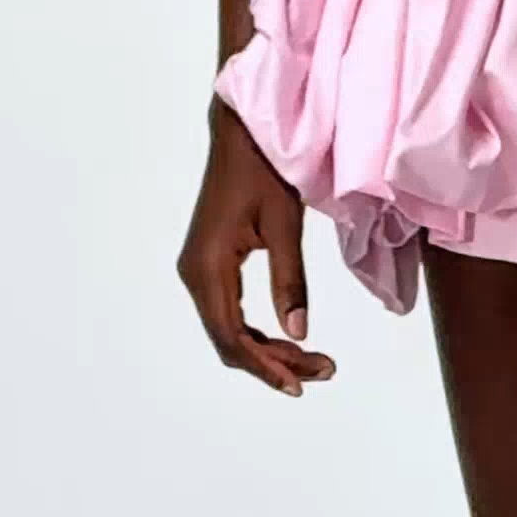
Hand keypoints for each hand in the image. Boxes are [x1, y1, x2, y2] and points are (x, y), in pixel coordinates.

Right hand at [176, 100, 338, 398]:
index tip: (300, 384)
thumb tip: (299, 333)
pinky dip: (257, 331)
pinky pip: (229, 311)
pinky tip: (286, 341)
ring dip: (267, 350)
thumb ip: (290, 281)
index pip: (231, 336)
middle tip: (321, 372)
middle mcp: (194, 273)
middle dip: (273, 362)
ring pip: (228, 329)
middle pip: (228, 340)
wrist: (242, 133)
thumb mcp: (283, 225)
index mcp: (207, 266)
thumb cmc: (264, 169)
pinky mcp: (209, 263)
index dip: (264, 365)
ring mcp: (198, 269)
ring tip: (313, 362)